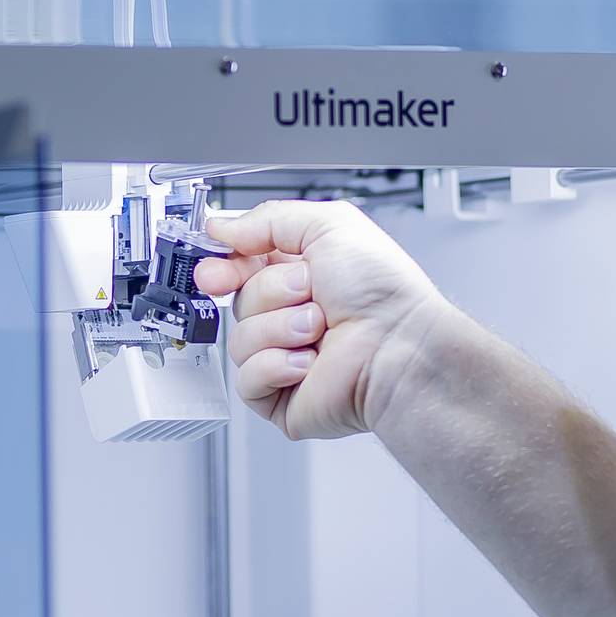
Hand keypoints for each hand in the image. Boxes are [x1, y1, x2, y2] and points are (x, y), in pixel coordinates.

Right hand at [194, 200, 457, 441]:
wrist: (400, 348)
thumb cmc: (385, 294)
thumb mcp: (329, 226)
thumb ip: (269, 219)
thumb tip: (223, 228)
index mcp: (303, 275)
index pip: (241, 267)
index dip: (224, 265)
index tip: (215, 268)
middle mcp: (293, 316)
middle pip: (239, 300)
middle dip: (272, 291)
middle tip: (308, 290)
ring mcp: (286, 357)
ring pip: (240, 340)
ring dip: (280, 328)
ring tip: (320, 329)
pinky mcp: (281, 397)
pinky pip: (246, 379)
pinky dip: (276, 366)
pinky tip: (309, 362)